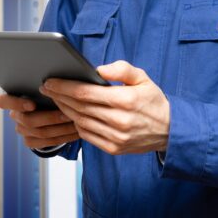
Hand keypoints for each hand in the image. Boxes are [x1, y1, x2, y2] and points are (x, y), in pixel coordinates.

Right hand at [0, 93, 78, 148]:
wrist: (46, 110)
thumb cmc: (45, 94)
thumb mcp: (42, 88)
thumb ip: (45, 86)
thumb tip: (58, 81)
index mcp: (12, 99)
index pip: (3, 102)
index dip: (17, 104)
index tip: (33, 104)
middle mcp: (15, 116)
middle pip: (28, 120)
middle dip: (50, 118)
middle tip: (67, 113)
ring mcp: (22, 130)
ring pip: (40, 132)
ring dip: (61, 128)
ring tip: (76, 122)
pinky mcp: (30, 142)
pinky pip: (47, 143)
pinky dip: (64, 137)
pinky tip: (75, 133)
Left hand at [41, 60, 169, 155]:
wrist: (170, 131)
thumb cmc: (153, 101)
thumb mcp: (143, 78)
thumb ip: (121, 69)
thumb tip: (98, 69)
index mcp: (125, 100)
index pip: (85, 93)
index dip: (64, 87)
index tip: (50, 81)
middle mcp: (119, 121)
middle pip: (79, 107)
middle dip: (59, 96)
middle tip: (46, 88)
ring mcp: (115, 137)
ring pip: (80, 122)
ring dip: (64, 110)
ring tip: (56, 99)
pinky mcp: (113, 149)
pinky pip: (87, 135)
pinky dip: (76, 124)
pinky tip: (71, 114)